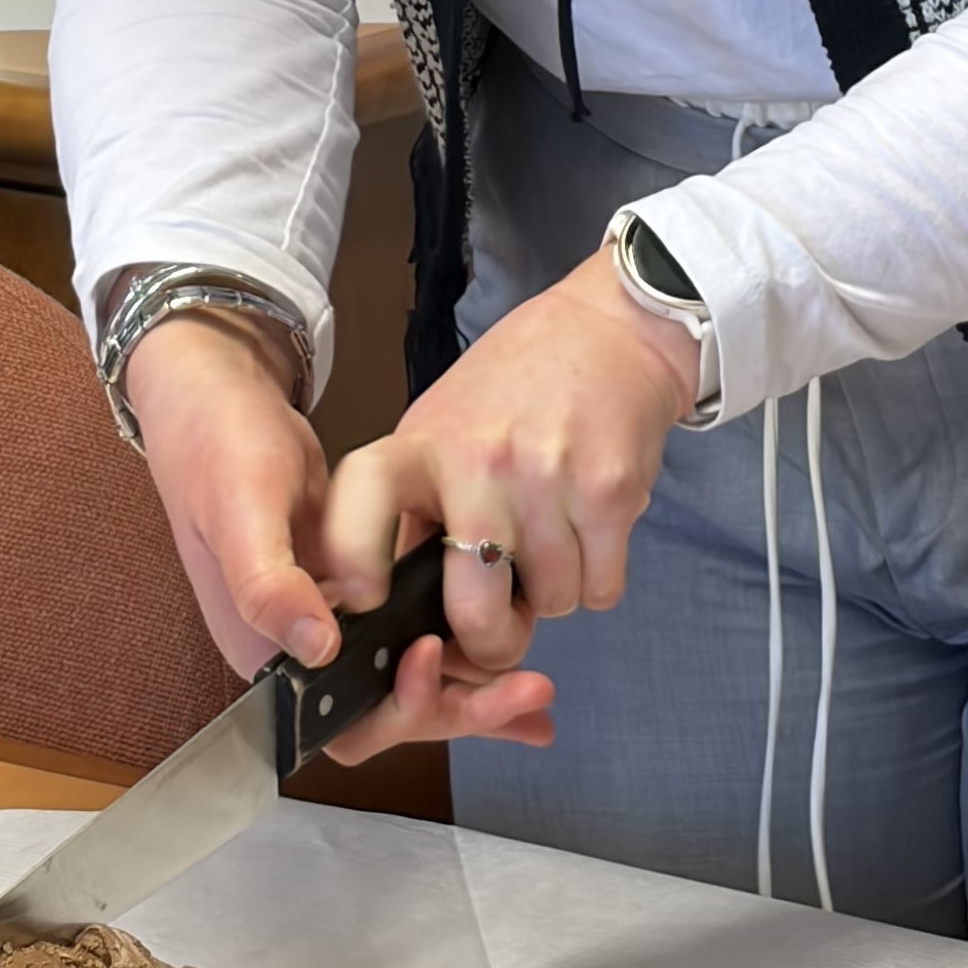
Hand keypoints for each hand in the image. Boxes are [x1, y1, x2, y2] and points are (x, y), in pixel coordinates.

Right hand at [120, 312, 556, 760]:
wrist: (219, 398)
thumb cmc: (218, 451)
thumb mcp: (240, 510)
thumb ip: (268, 584)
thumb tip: (316, 648)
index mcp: (268, 651)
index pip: (346, 723)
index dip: (403, 710)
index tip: (441, 660)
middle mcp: (304, 650)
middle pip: (393, 710)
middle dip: (462, 707)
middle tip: (532, 687)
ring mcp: (335, 622)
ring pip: (413, 678)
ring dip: (475, 687)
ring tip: (539, 689)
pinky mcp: (361, 591)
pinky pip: (417, 633)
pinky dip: (467, 644)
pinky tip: (515, 638)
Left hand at [315, 248, 700, 741]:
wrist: (609, 330)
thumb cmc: (518, 385)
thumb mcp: (443, 425)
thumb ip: (416, 504)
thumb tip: (394, 605)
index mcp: (422, 444)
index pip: (363, 500)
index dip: (356, 562)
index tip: (367, 600)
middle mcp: (479, 463)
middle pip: (474, 608)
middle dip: (491, 638)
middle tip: (501, 621)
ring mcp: (548, 480)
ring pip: (550, 604)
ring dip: (554, 592)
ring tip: (552, 537)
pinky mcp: (610, 492)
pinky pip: (599, 589)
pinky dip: (596, 578)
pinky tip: (587, 530)